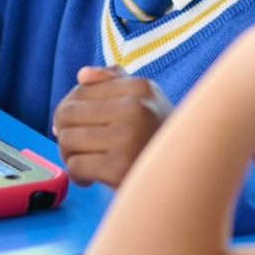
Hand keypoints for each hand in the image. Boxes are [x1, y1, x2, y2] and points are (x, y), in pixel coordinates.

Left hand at [53, 65, 171, 186]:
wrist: (191, 180)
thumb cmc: (159, 140)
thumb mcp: (145, 101)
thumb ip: (113, 81)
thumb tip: (82, 75)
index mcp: (139, 87)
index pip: (79, 91)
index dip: (68, 112)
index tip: (74, 127)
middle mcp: (136, 108)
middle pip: (66, 114)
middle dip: (64, 133)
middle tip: (76, 148)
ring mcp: (128, 137)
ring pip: (67, 140)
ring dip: (69, 156)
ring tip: (86, 163)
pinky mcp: (121, 168)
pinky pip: (76, 166)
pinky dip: (78, 176)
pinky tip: (92, 179)